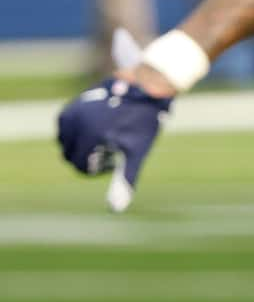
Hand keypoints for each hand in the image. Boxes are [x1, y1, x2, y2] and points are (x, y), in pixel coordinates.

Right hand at [57, 65, 174, 211]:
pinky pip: (63, 128)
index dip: (95, 170)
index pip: (79, 167)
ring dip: (78, 146)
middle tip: (108, 151)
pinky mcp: (70, 106)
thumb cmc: (142, 126)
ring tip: (102, 140)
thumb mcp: (136, 154)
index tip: (112, 162)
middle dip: (86, 158)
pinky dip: (74, 133)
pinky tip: (94, 129)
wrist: (141, 92)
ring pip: (64, 142)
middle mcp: (78, 124)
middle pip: (70, 156)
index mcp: (93, 138)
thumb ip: (124, 181)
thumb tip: (115, 209)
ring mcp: (73, 113)